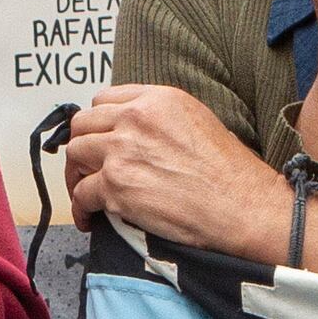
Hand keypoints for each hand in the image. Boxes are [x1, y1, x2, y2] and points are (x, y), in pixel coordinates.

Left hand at [62, 81, 302, 265]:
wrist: (242, 207)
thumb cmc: (231, 173)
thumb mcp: (199, 122)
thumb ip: (161, 120)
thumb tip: (137, 135)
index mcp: (157, 100)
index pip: (105, 99)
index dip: (98, 122)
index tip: (98, 139)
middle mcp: (135, 118)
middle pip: (83, 124)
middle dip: (82, 147)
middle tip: (86, 167)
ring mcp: (122, 151)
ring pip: (75, 155)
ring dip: (76, 176)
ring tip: (85, 193)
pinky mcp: (116, 185)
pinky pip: (81, 194)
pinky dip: (81, 209)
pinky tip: (89, 219)